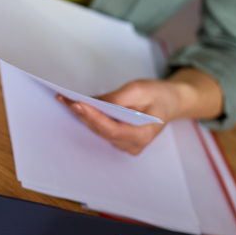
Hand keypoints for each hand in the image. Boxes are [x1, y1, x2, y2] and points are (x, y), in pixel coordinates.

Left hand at [56, 79, 184, 154]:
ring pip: (98, 131)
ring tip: (66, 100)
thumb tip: (94, 102)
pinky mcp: (119, 140)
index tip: (78, 104)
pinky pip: (100, 130)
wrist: (170, 102)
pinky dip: (89, 117)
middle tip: (65, 99)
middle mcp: (133, 145)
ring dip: (82, 115)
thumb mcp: (140, 90)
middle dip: (82, 113)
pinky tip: (77, 106)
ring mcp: (125, 145)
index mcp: (143, 135)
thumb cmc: (158, 95)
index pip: (112, 129)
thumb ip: (117, 98)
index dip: (93, 117)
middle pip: (101, 130)